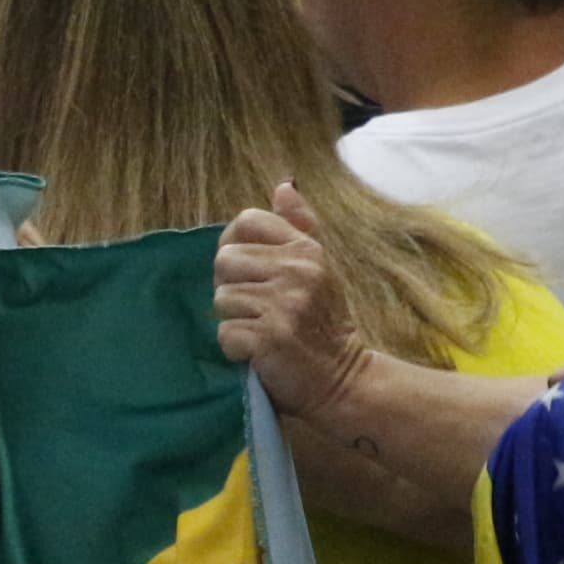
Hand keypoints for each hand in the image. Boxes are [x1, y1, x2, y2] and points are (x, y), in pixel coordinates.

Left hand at [215, 183, 368, 422]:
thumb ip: (296, 227)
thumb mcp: (316, 268)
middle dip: (231, 287)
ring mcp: (285, 302)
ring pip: (220, 298)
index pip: (247, 221)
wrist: (342, 377)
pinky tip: (260, 351)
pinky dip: (235, 348)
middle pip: (224, 260)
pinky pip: (225, 333)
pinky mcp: (271, 335)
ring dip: (233, 320)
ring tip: (262, 329)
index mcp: (306, 249)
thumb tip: (283, 186)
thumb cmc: (321, 322)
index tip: (249, 272)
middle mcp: (298, 269)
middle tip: (257, 308)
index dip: (236, 246)